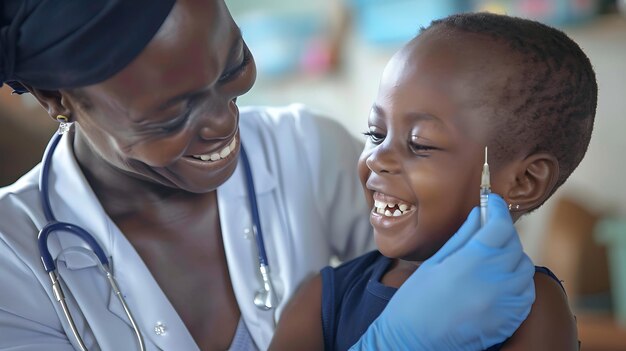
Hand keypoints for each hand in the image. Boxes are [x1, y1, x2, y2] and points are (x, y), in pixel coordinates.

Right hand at [351, 194, 534, 350]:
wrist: (413, 342)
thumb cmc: (415, 301)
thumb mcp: (434, 262)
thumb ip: (462, 237)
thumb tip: (479, 214)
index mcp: (471, 262)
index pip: (499, 225)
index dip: (498, 209)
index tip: (493, 201)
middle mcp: (495, 281)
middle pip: (514, 245)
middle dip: (503, 233)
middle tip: (488, 229)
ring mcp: (506, 303)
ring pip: (524, 268)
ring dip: (512, 258)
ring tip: (492, 258)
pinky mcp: (510, 320)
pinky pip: (526, 292)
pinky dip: (517, 282)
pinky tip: (499, 281)